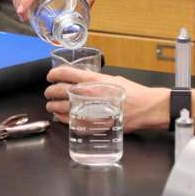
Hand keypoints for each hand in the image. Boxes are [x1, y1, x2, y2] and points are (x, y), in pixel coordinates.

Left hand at [44, 66, 169, 132]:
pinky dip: (62, 118)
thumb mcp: (113, 79)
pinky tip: (60, 116)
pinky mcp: (92, 122)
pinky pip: (70, 120)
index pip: (66, 73)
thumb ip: (97, 81)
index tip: (51, 76)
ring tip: (51, 105)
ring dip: (53, 106)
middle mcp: (89, 93)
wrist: (145, 108)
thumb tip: (87, 82)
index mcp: (94, 79)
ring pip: (61, 107)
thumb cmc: (133, 93)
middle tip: (49, 92)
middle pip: (59, 90)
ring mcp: (89, 109)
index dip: (54, 74)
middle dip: (50, 91)